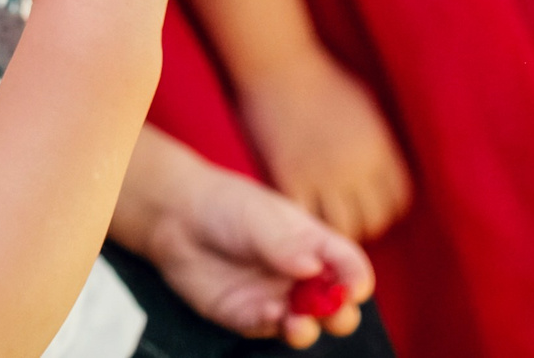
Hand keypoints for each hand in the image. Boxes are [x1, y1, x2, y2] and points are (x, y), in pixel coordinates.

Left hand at [139, 152, 373, 348]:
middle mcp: (300, 276)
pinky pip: (266, 327)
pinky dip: (271, 325)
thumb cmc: (225, 206)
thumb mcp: (258, 215)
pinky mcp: (247, 315)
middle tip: (336, 313)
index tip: (355, 289)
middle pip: (334, 303)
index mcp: (313, 244)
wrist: (177, 217)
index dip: (356, 278)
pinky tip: (267, 313)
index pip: (346, 264)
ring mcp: (275, 297)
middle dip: (341, 313)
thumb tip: (314, 269)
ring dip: (307, 328)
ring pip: (305, 323)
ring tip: (299, 323)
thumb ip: (285, 244)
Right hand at [235, 50, 410, 240]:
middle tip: (347, 217)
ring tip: (325, 221)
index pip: (399, 200)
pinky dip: (305, 223)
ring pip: (343, 229)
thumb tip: (387, 176)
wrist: (279, 63)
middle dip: (365, 223)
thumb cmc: (324, 78)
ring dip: (337, 229)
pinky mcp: (289, 177)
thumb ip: (381, 143)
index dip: (387, 208)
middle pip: (375, 220)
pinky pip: (305, 219)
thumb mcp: (368, 104)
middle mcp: (357, 165)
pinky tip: (301, 214)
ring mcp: (323, 174)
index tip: (371, 205)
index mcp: (380, 147)